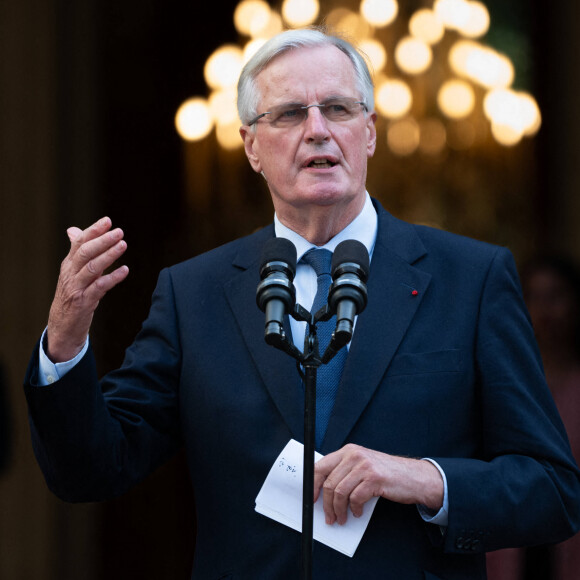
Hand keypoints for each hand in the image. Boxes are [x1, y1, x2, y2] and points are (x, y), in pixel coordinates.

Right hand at [46, 217, 128, 361]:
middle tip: (119, 232)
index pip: (79, 242)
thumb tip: (74, 230)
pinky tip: (125, 270)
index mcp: (68, 264)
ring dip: (109, 255)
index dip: (93, 230)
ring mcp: (76, 288)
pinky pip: (99, 288)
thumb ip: (77, 252)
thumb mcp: (72, 273)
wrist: (62, 326)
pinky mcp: (84, 302)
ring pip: (92, 268)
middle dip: (102, 240)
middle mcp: (70, 273)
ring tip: (123, 245)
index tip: (108, 221)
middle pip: (85, 252)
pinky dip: (113, 278)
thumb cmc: (72, 296)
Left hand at [313, 444, 443, 525]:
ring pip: (339, 492)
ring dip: (338, 510)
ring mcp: (364, 466)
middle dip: (326, 504)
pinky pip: (356, 498)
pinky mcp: (374, 478)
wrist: (414, 476)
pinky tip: (357, 512)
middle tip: (329, 517)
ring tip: (341, 518)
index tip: (311, 499)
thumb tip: (323, 491)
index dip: (313, 484)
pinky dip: (354, 509)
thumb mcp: (362, 466)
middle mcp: (354, 455)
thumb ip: (345, 472)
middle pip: (329, 482)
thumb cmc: (386, 474)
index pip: (321, 465)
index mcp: (348, 451)